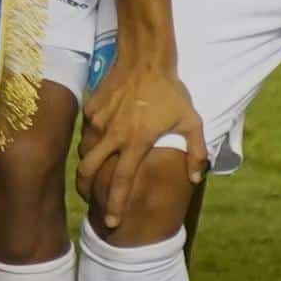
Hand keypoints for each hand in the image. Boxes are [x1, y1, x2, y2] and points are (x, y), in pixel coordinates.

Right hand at [75, 58, 203, 232]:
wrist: (145, 58)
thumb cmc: (171, 91)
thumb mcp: (192, 121)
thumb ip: (196, 152)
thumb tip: (194, 178)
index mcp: (136, 142)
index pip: (120, 182)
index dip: (114, 205)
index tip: (112, 222)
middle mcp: (113, 135)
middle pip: (88, 172)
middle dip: (86, 191)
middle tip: (90, 200)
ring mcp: (98, 121)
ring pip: (84, 152)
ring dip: (86, 167)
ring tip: (92, 175)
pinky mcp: (91, 109)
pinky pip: (86, 133)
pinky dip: (90, 143)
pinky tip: (99, 145)